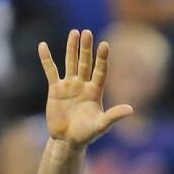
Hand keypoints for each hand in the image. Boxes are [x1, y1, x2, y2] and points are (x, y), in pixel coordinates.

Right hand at [39, 29, 132, 147]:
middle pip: (85, 62)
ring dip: (71, 48)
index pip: (101, 71)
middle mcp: (83, 85)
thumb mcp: (102, 125)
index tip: (104, 44)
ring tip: (74, 32)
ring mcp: (69, 85)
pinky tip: (43, 46)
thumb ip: (114, 116)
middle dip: (86, 48)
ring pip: (70, 63)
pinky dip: (46, 59)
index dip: (102, 58)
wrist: (67, 141)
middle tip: (87, 33)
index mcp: (95, 91)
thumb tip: (131, 110)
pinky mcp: (55, 89)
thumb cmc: (87, 134)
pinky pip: (51, 71)